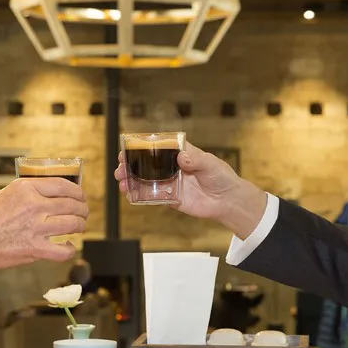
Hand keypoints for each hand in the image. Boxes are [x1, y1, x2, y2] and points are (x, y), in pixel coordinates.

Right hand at [0, 178, 87, 282]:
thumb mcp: (6, 194)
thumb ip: (29, 194)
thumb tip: (50, 197)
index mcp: (26, 188)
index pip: (63, 186)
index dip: (78, 192)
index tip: (81, 196)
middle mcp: (33, 205)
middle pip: (71, 205)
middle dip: (82, 210)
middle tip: (83, 213)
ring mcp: (36, 228)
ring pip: (72, 225)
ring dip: (80, 226)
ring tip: (79, 227)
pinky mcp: (35, 248)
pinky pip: (63, 250)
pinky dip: (70, 249)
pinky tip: (68, 246)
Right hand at [114, 141, 267, 237]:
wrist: (228, 201)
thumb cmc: (221, 177)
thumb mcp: (210, 164)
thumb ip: (196, 160)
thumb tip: (182, 158)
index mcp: (180, 154)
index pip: (158, 147)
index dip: (141, 147)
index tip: (128, 148)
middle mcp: (172, 167)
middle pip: (147, 164)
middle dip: (131, 165)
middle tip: (120, 168)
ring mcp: (170, 183)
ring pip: (146, 180)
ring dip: (132, 180)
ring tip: (122, 183)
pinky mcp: (171, 198)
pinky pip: (153, 196)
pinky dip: (140, 195)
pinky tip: (131, 195)